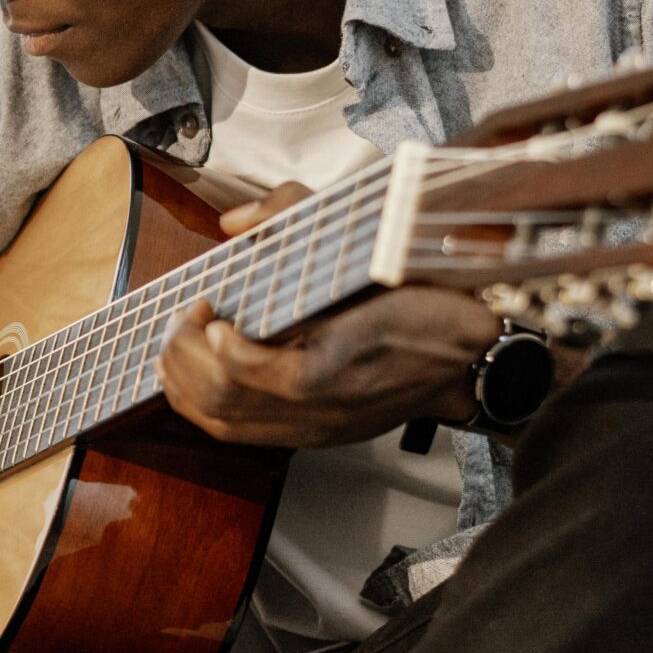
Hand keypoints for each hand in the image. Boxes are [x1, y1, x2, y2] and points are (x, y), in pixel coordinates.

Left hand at [157, 183, 499, 446]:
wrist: (472, 355)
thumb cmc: (427, 297)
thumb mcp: (372, 240)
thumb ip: (296, 216)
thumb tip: (235, 223)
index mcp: (336, 360)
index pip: (247, 367)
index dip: (213, 339)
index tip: (208, 305)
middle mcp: (323, 407)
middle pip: (223, 397)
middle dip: (185, 356)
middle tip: (185, 317)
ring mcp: (319, 428)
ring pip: (225, 424)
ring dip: (186, 383)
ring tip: (180, 343)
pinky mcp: (317, 436)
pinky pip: (243, 434)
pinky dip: (203, 407)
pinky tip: (195, 376)